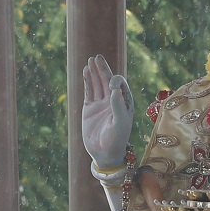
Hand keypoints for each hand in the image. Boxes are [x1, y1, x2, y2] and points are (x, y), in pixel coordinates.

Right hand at [81, 55, 134, 169]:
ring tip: (90, 60)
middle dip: (103, 69)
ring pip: (97, 84)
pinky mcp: (89, 108)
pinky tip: (85, 71)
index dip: (115, 80)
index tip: (111, 83)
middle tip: (97, 57)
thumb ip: (118, 106)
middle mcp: (113, 101)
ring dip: (94, 72)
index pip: (120, 85)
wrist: (104, 153)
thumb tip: (115, 89)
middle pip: (107, 80)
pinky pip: (88, 91)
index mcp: (124, 103)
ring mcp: (100, 104)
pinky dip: (87, 81)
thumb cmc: (116, 139)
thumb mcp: (120, 123)